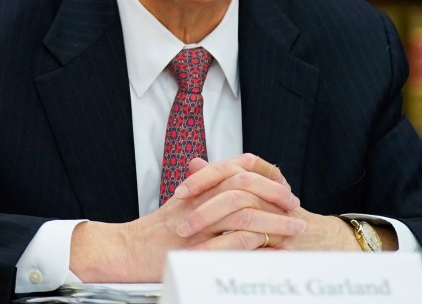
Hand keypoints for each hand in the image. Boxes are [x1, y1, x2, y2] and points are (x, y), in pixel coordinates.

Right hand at [70, 153, 303, 281]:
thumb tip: (228, 186)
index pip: (236, 171)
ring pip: (245, 215)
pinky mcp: (195, 249)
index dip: (265, 179)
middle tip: (295, 208)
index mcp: (197, 188)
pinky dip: (257, 245)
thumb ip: (204, 190)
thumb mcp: (180, 205)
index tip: (284, 190)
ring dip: (274, 222)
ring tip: (294, 230)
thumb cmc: (153, 233)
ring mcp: (197, 224)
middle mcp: (198, 201)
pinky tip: (272, 248)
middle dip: (275, 198)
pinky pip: (233, 242)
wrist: (126, 250)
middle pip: (245, 188)